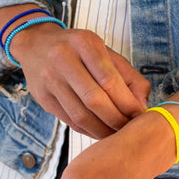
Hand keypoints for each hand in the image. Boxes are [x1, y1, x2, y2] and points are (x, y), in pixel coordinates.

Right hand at [12, 23, 149, 137]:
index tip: (139, 115)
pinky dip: (89, 131)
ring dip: (103, 130)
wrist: (36, 45)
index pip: (109, 80)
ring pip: (81, 116)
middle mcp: (63, 59)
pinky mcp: (43, 98)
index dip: (127, 103)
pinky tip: (101, 132)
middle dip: (116, 120)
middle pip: (94, 100)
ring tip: (117, 134)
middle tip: (130, 129)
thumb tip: (142, 107)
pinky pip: (70, 121)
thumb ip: (129, 78)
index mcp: (85, 43)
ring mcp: (50, 80)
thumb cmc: (80, 51)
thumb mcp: (107, 54)